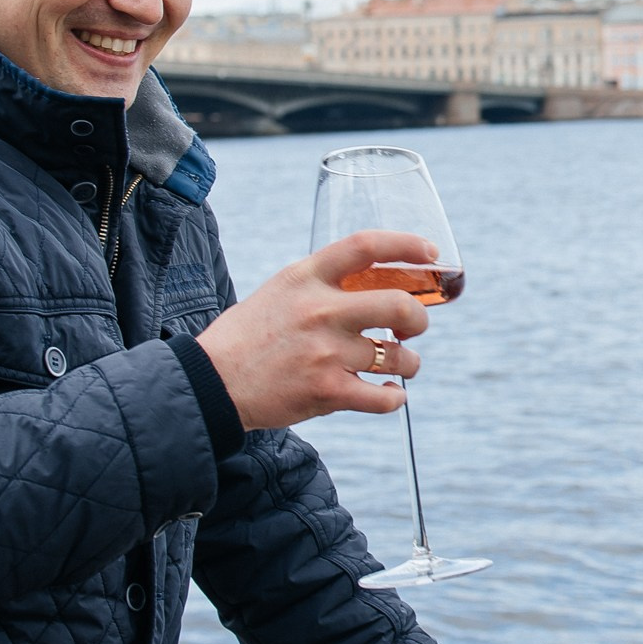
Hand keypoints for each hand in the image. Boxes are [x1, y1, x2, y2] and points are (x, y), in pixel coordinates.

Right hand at [193, 231, 435, 430]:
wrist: (210, 382)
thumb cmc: (248, 335)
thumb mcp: (281, 290)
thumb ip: (322, 284)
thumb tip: (376, 283)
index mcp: (306, 277)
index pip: (366, 246)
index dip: (408, 245)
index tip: (432, 253)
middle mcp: (320, 310)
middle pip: (399, 305)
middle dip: (419, 318)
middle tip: (414, 327)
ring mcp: (325, 353)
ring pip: (397, 357)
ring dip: (408, 363)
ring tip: (399, 365)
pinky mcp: (326, 392)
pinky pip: (384, 398)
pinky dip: (395, 398)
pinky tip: (390, 394)